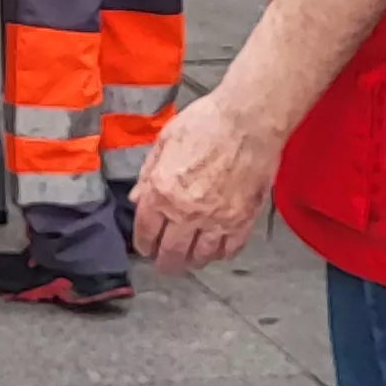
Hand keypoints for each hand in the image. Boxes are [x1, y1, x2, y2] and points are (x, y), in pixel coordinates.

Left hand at [128, 88, 274, 273]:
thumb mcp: (164, 141)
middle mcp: (186, 213)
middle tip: (165, 265)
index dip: (143, 244)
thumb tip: (136, 198)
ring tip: (190, 260)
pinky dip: (221, 254)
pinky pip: (230, 249)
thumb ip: (148, 173)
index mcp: (161, 192)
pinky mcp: (243, 221)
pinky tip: (217, 250)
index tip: (145, 248)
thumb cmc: (206, 122)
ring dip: (192, 261)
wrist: (249, 121)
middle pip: (171, 252)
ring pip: (201, 256)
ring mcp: (216, 220)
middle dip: (165, 263)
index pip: (145, 231)